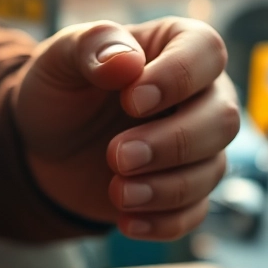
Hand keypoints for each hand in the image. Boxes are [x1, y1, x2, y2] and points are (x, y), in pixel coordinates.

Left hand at [14, 18, 238, 239]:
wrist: (45, 145)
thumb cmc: (62, 89)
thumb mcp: (60, 57)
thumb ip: (92, 46)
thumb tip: (127, 61)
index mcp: (177, 46)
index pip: (207, 53)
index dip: (178, 78)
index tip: (132, 101)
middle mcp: (201, 94)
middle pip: (222, 119)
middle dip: (173, 143)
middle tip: (117, 155)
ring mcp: (198, 145)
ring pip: (212, 170)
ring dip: (166, 187)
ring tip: (117, 192)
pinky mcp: (185, 189)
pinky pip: (195, 211)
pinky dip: (164, 221)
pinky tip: (127, 221)